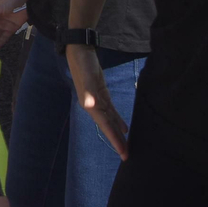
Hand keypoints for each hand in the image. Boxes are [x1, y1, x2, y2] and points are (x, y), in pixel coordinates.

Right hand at [68, 44, 129, 158]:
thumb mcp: (86, 76)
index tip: (123, 152)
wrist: (80, 50)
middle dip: (116, 141)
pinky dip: (118, 121)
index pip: (105, 125)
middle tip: (127, 156)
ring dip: (117, 133)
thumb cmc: (83, 63)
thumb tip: (90, 105)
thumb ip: (88, 90)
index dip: (114, 139)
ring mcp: (97, 100)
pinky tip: (125, 128)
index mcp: (90, 104)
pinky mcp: (102, 94)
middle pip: (108, 127)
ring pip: (110, 121)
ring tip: (126, 146)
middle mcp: (93, 106)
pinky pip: (111, 112)